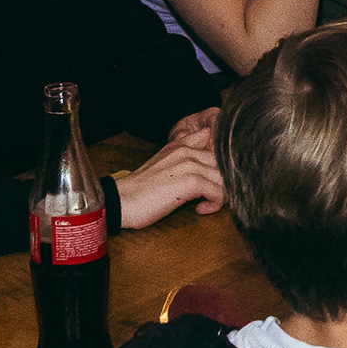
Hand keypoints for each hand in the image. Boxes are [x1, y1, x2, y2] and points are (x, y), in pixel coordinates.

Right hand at [116, 107, 223, 228]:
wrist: (122, 200)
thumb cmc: (142, 189)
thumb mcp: (164, 164)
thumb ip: (184, 157)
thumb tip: (206, 157)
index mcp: (181, 145)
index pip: (214, 138)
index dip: (222, 158)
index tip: (216, 175)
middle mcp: (187, 151)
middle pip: (224, 162)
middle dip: (223, 180)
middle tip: (214, 194)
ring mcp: (189, 165)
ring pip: (224, 178)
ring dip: (221, 194)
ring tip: (208, 203)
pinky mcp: (190, 182)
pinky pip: (218, 193)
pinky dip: (214, 205)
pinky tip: (201, 209)